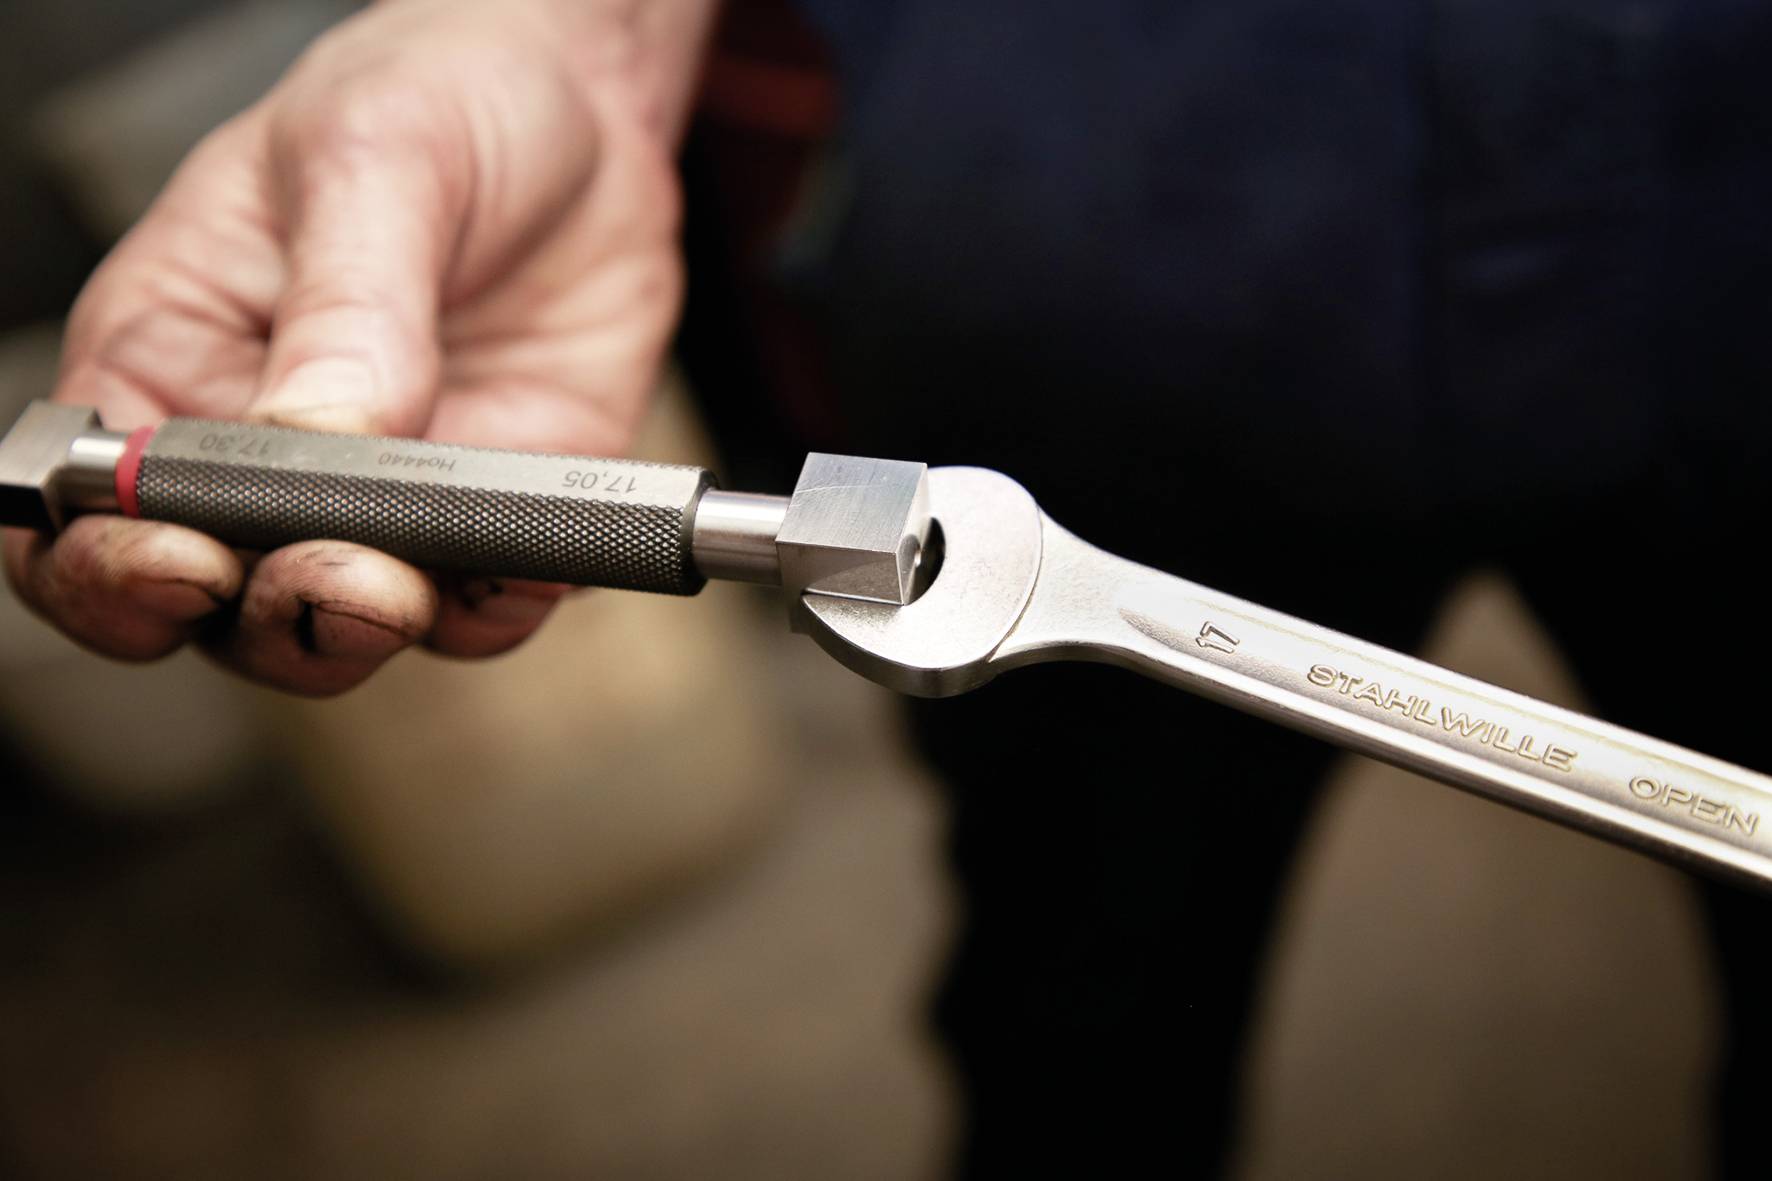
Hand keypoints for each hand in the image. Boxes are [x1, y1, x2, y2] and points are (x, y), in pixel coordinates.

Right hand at [3, 0, 707, 693]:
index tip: (179, 558)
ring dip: (370, 630)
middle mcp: (263, 457)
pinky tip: (528, 565)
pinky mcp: (494, 513)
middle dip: (260, 617)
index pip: (90, 509)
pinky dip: (501, 608)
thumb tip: (314, 439)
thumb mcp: (371, 160)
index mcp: (172, 360)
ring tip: (410, 585)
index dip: (109, 564)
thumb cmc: (435, 101)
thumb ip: (344, 307)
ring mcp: (385, 498)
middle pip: (214, 605)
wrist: (585, 111)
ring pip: (344, 630)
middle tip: (332, 579)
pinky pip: (486, 606)